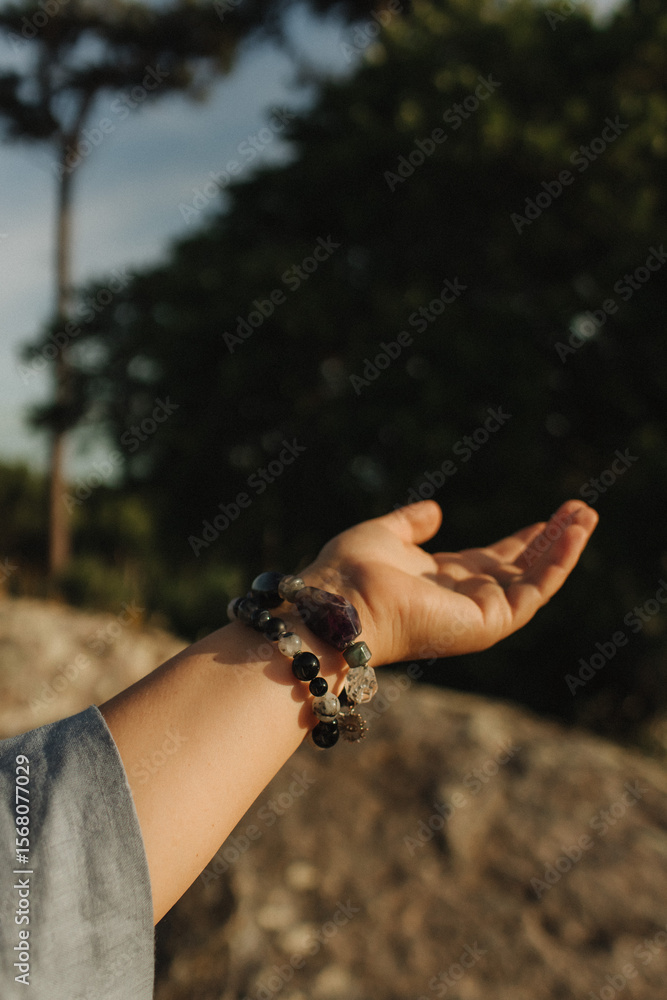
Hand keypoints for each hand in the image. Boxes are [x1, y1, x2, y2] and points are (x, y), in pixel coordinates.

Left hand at [302, 500, 598, 665]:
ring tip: (587, 515)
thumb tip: (436, 511)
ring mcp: (479, 613)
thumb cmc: (351, 572)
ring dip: (563, 548)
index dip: (521, 539)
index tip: (547, 518)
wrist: (340, 604)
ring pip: (534, 579)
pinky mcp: (489, 622)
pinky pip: (534, 591)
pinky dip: (557, 562)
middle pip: (520, 568)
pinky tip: (574, 533)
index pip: (492, 560)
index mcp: (440, 580)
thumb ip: (411, 523)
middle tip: (580, 510)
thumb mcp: (384, 534)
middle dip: (550, 540)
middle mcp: (463, 599)